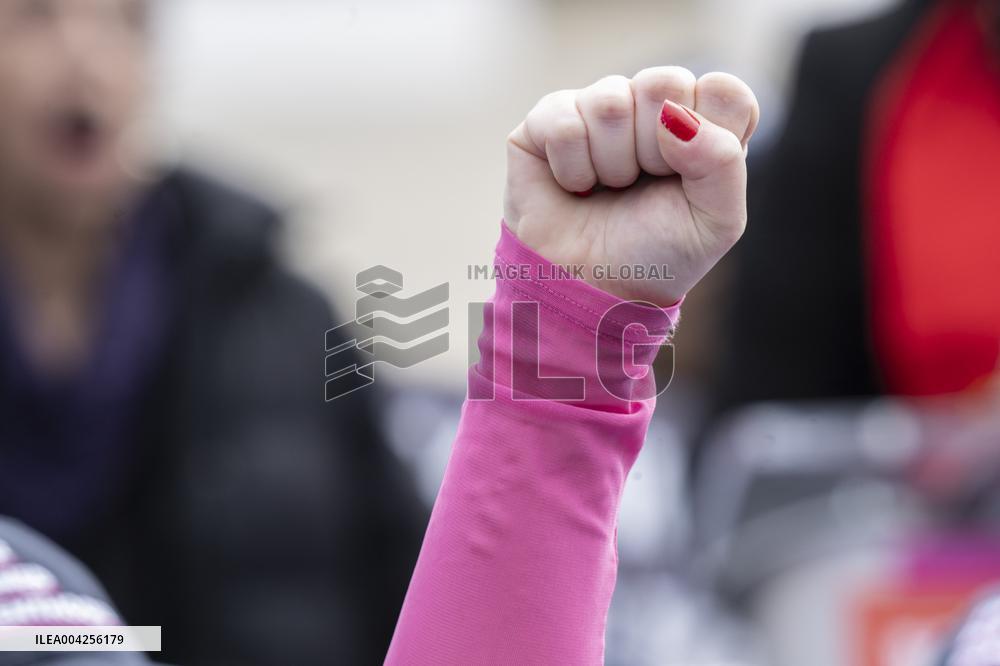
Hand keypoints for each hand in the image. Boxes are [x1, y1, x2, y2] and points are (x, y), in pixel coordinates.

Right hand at [504, 67, 758, 306]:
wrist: (590, 289)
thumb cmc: (655, 256)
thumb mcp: (715, 222)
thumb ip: (723, 161)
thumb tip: (675, 114)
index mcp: (701, 125)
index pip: (723, 90)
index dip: (709, 135)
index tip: (690, 180)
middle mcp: (650, 108)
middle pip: (665, 82)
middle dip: (655, 149)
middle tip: (642, 184)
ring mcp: (597, 109)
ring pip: (610, 100)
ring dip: (612, 163)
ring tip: (607, 189)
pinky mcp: (547, 121)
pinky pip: (564, 120)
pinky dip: (572, 167)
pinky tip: (573, 187)